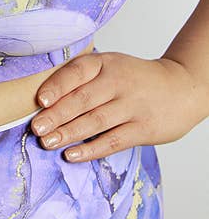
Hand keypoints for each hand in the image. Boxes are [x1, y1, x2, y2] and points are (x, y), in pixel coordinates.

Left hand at [30, 51, 201, 161]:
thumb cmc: (135, 78)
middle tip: (37, 128)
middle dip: (56, 115)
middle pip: (82, 100)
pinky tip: (72, 155)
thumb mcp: (111, 66)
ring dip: (68, 134)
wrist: (181, 87)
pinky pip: (113, 141)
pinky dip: (91, 149)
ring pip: (95, 122)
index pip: (77, 72)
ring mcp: (132, 106)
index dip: (57, 86)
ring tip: (47, 142)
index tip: (40, 100)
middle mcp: (118, 82)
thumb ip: (84, 78)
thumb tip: (45, 99)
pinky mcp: (143, 128)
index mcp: (106, 63)